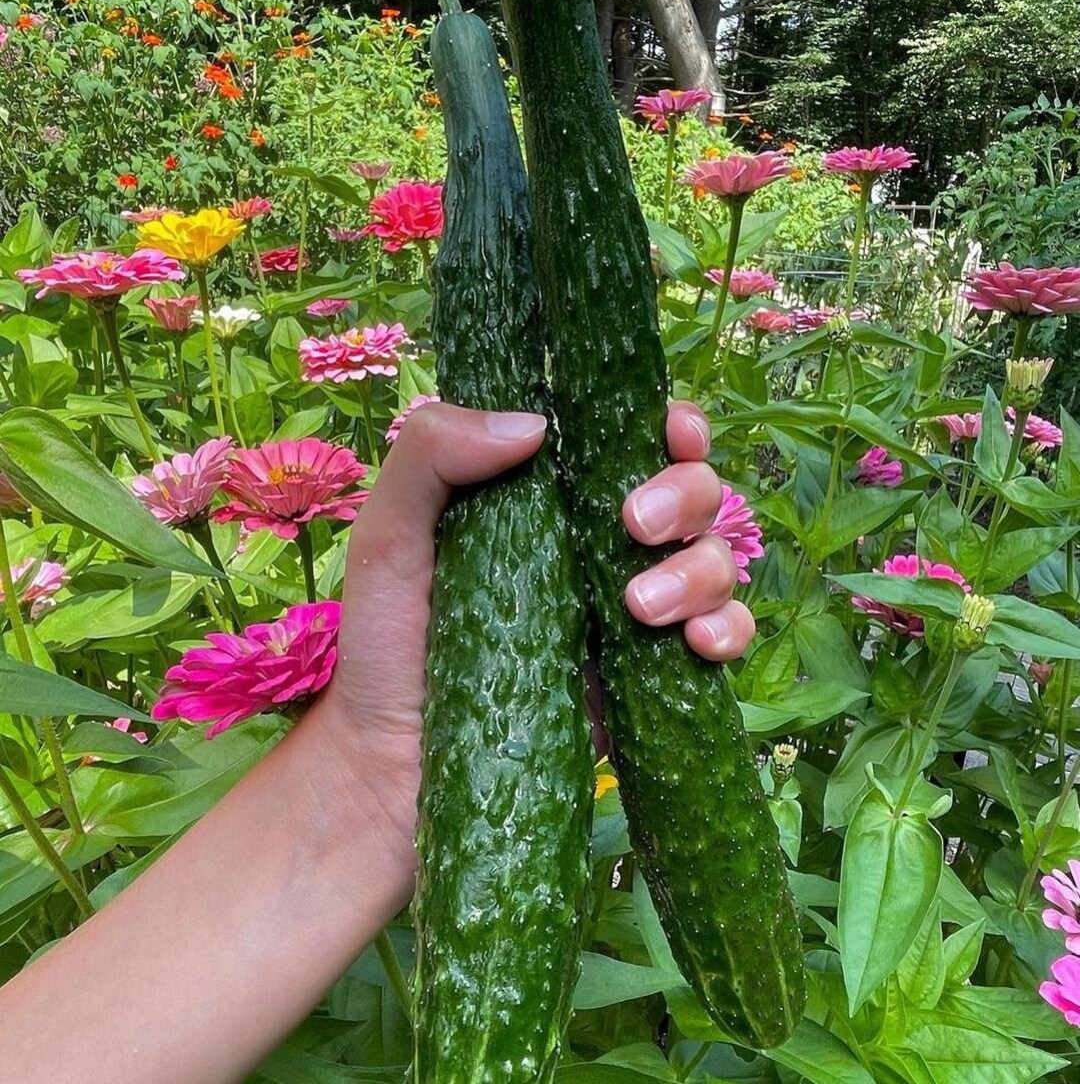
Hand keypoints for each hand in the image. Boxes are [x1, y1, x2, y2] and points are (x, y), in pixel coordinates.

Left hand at [327, 399, 753, 847]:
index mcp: (548, 493)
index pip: (632, 437)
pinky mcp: (650, 673)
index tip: (672, 433)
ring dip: (699, 568)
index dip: (670, 425)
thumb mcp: (388, 535)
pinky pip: (723, 635)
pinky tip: (697, 645)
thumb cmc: (388, 644)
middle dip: (684, 494)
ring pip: (714, 557)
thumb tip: (537, 425)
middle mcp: (600, 541)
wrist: (399, 768)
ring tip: (639, 607)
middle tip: (633, 526)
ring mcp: (632, 608)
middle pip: (692, 489)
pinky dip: (729, 629)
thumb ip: (433, 453)